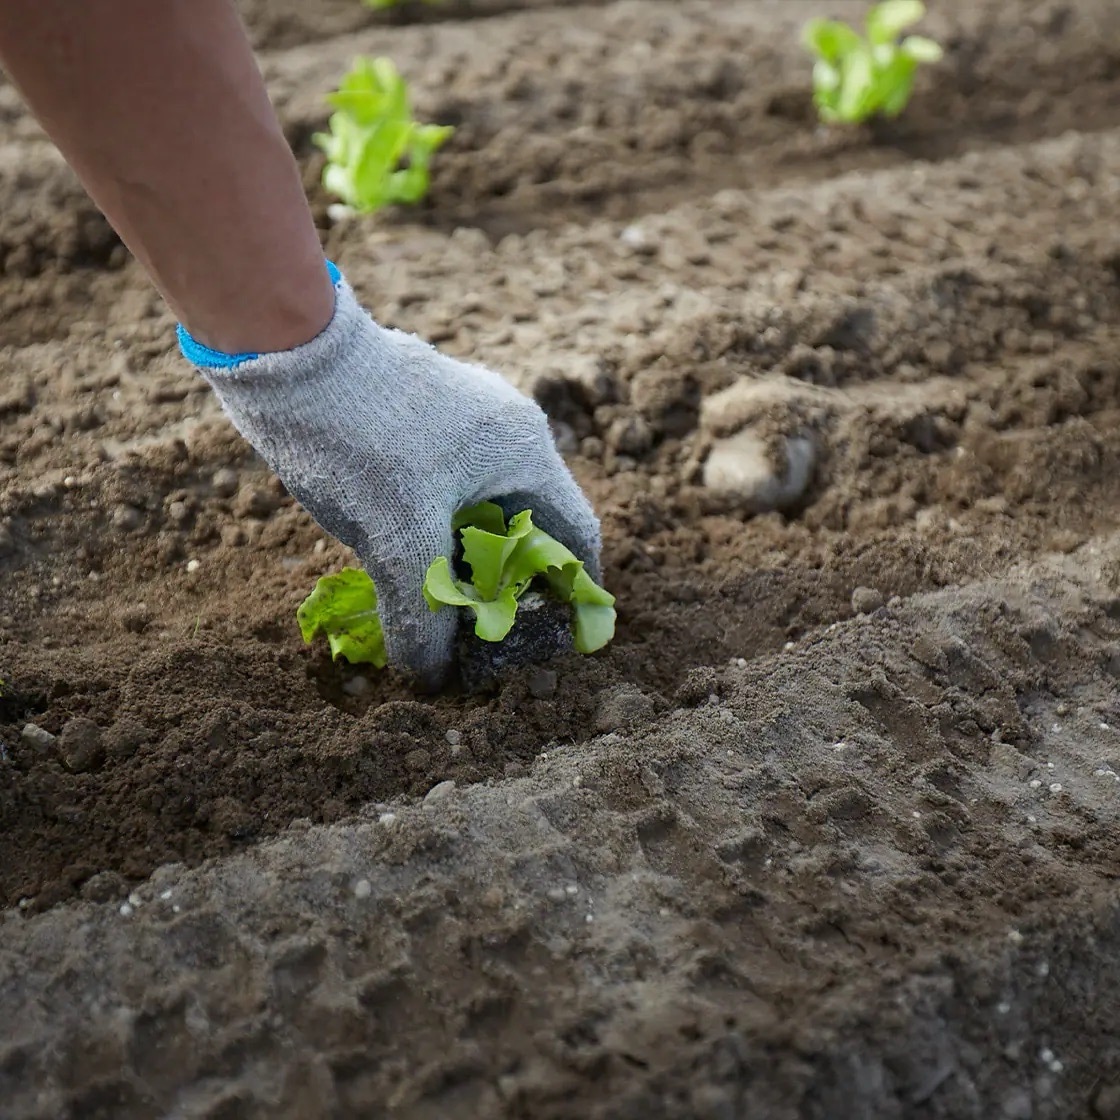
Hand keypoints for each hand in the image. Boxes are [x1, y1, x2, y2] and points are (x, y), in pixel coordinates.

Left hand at [180, 266, 600, 687]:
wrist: (284, 352)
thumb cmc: (358, 440)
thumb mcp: (396, 540)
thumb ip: (424, 616)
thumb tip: (433, 678)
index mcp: (524, 452)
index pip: (578, 533)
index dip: (574, 591)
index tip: (553, 635)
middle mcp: (506, 429)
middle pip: (530, 524)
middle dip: (511, 582)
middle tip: (484, 630)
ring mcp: (464, 417)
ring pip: (483, 506)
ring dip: (467, 557)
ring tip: (441, 604)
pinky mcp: (422, 415)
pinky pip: (448, 486)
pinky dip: (438, 528)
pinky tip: (403, 556)